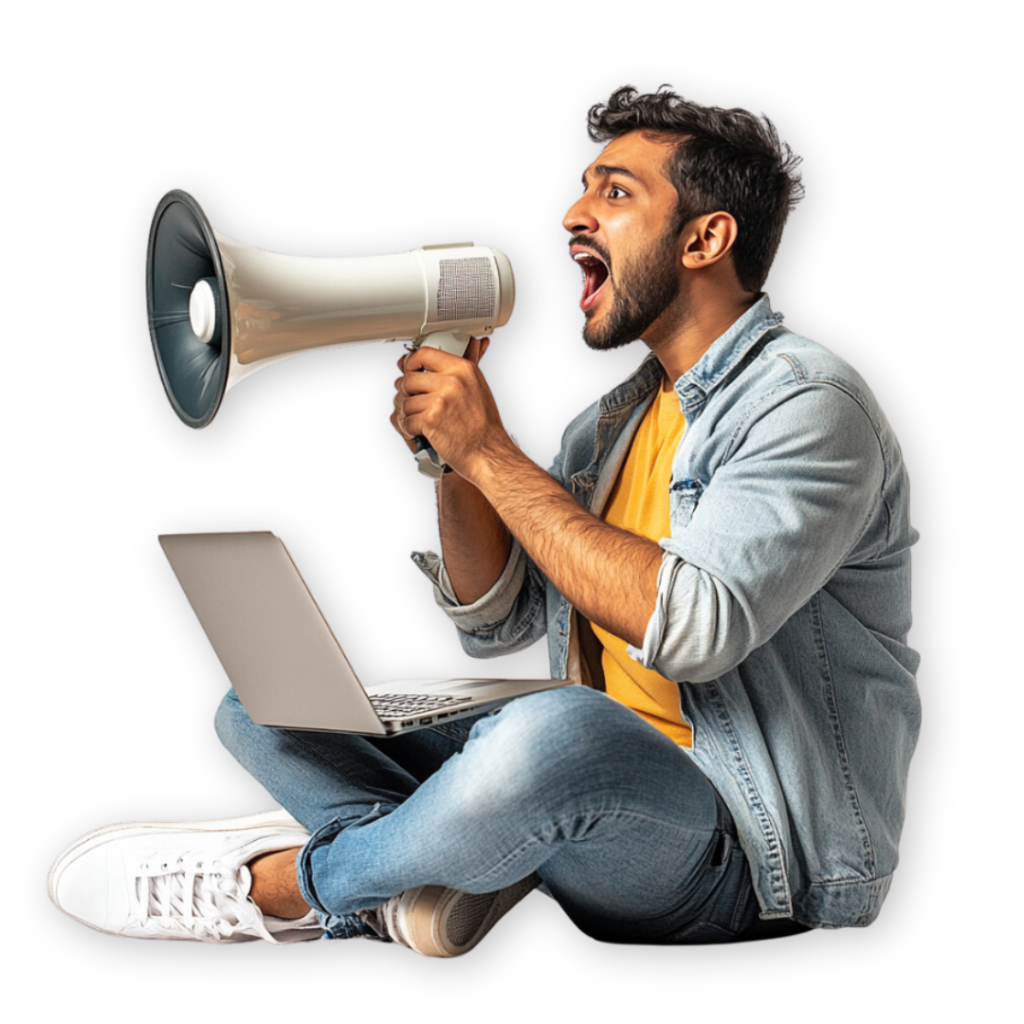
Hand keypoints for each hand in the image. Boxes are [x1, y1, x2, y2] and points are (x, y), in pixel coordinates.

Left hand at [389, 337, 490, 454]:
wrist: (488, 453)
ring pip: (405, 402)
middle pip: (409, 379)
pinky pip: (406, 420)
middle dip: (408, 394)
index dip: (411, 363)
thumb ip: (457, 373)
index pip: (425, 353)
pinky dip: (410, 430)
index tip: (408, 370)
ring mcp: (440, 400)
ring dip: (409, 414)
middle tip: (416, 404)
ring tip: (422, 422)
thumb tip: (446, 355)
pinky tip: (421, 432)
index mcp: (464, 369)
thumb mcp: (478, 388)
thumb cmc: (485, 427)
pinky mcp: (430, 419)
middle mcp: (452, 381)